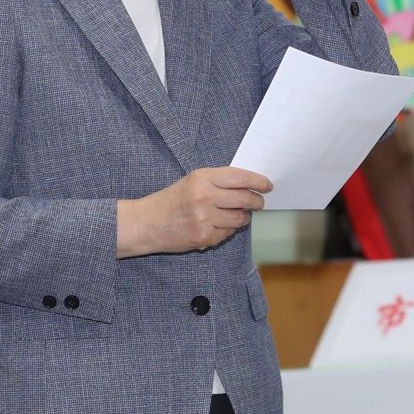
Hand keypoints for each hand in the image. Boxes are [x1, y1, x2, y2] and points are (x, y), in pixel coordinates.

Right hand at [118, 167, 270, 256]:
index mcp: (202, 178)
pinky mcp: (204, 236)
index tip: (267, 185)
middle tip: (258, 203)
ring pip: (239, 218)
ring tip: (235, 215)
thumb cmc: (171, 201)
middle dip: (256, 202)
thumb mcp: (192, 182)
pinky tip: (216, 226)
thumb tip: (249, 186)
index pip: (239, 177)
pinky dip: (226, 231)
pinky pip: (228, 234)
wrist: (146, 223)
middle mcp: (204, 196)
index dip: (258, 181)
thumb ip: (218, 182)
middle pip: (245, 199)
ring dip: (242, 218)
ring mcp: (204, 218)